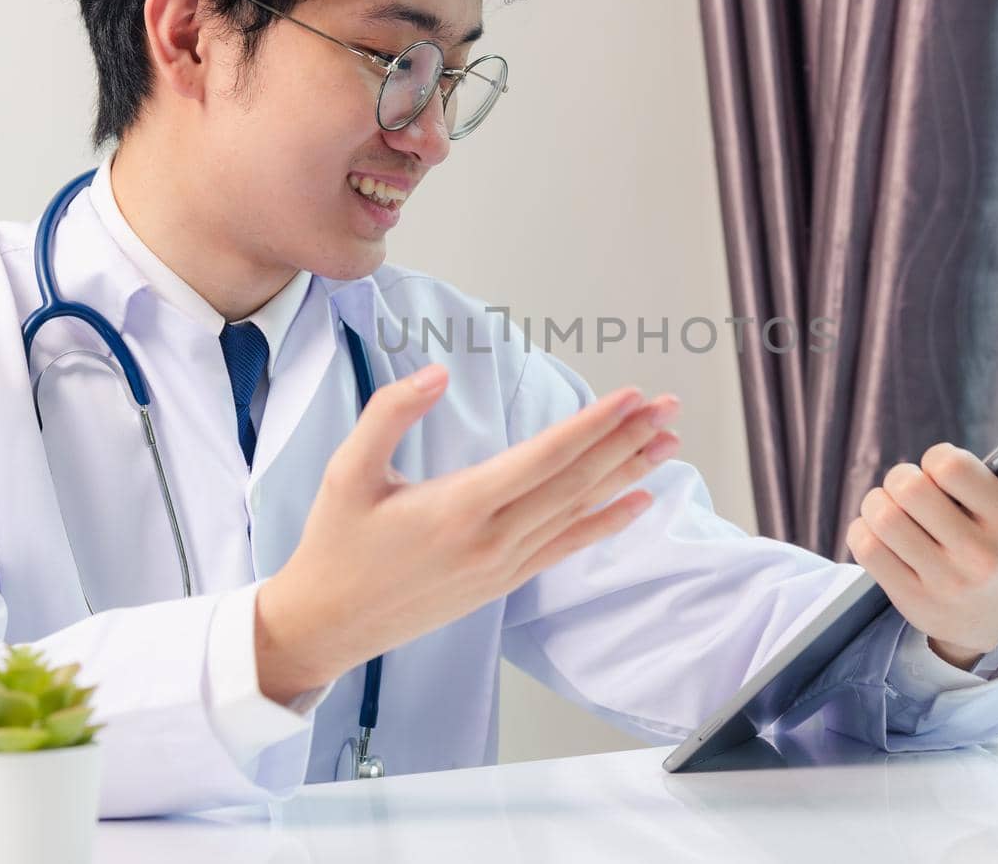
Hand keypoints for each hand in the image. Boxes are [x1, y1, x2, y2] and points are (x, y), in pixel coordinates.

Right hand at [255, 365, 680, 702]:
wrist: (328, 624)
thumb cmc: (335, 545)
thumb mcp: (345, 470)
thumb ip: (389, 413)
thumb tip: (436, 373)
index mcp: (459, 507)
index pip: (544, 457)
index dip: (592, 425)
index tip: (631, 397)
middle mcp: (492, 539)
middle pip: (576, 482)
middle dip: (627, 440)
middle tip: (669, 408)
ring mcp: (503, 565)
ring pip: (579, 512)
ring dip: (627, 474)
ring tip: (667, 442)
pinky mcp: (503, 582)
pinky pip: (566, 547)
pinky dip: (606, 523)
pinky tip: (638, 501)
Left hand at [845, 411, 997, 669]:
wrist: (986, 616)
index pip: (949, 465)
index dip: (937, 458)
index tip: (944, 470)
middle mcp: (982, 556)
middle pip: (909, 487)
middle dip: (902, 477)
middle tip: (911, 487)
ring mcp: (945, 581)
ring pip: (882, 515)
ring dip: (876, 502)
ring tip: (893, 507)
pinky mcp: (911, 598)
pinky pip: (866, 546)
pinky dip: (862, 529)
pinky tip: (882, 533)